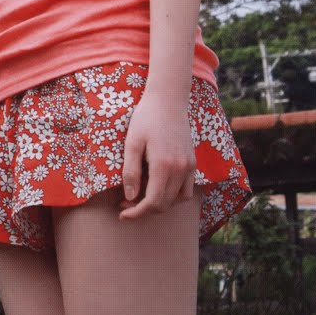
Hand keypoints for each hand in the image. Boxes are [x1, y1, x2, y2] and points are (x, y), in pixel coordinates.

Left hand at [119, 86, 194, 220]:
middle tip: (125, 203)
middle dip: (144, 210)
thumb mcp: (131, 143)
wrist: (168, 100)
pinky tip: (158, 188)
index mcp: (163, 166)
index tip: (122, 214)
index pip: (152, 202)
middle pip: (164, 205)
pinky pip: (187, 190)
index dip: (136, 213)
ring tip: (141, 197)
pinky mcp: (193, 163)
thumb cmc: (146, 118)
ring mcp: (189, 167)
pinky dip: (174, 196)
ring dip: (159, 204)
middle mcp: (180, 170)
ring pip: (177, 200)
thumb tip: (130, 198)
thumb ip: (130, 172)